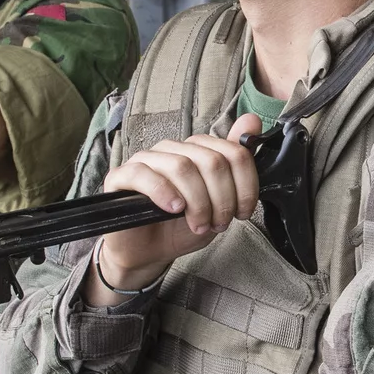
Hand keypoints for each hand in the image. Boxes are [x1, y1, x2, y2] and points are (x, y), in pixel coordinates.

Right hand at [87, 113, 262, 302]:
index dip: (244, 185)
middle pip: (211, 161)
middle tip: (218, 223)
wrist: (148, 252)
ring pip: (181, 167)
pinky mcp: (121, 176)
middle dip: (222, 199)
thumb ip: (235, 163)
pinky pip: (143, 174)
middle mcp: (172, 150)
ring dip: (198, 202)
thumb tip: (252, 121)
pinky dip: (164, 193)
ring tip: (198, 223)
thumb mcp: (219, 201)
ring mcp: (146, 160)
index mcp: (196, 151)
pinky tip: (173, 209)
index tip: (242, 212)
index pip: (232, 152)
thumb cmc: (181, 226)